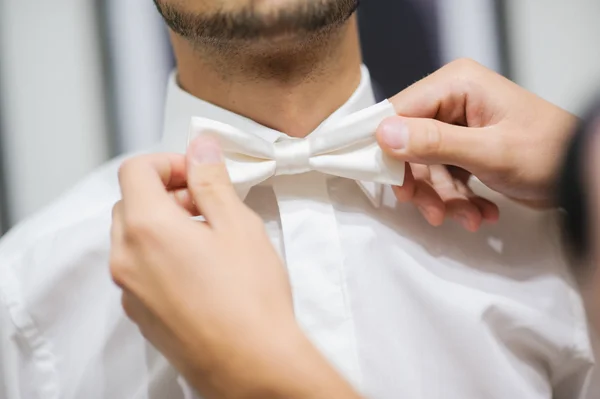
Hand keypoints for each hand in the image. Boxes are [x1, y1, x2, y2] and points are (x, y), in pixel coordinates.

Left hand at [110, 137, 360, 398]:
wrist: (252, 365)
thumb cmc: (250, 298)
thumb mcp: (237, 224)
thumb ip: (211, 180)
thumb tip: (200, 148)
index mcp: (147, 228)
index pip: (134, 170)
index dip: (167, 162)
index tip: (196, 173)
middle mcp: (127, 258)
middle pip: (130, 203)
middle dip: (166, 193)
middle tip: (207, 204)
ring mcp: (130, 290)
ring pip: (134, 238)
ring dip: (163, 225)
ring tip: (208, 238)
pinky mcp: (141, 314)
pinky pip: (140, 269)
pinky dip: (161, 256)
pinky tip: (201, 271)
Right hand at [377, 59, 576, 230]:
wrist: (581, 175)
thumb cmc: (548, 153)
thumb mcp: (490, 151)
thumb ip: (435, 143)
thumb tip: (383, 135)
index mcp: (456, 85)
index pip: (399, 111)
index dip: (386, 147)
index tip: (387, 181)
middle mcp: (453, 101)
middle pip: (409, 144)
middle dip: (423, 184)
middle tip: (432, 212)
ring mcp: (459, 126)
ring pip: (426, 167)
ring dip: (444, 199)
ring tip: (469, 219)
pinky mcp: (465, 148)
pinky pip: (444, 176)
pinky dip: (458, 199)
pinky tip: (481, 213)